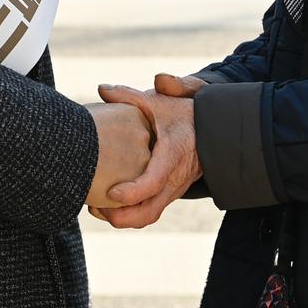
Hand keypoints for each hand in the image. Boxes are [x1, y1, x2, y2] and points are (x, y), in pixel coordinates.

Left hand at [90, 80, 203, 228]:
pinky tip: (106, 204)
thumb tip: (102, 88)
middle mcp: (175, 180)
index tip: (111, 193)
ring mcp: (173, 190)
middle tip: (94, 208)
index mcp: (173, 156)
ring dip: (122, 218)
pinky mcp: (168, 193)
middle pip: (149, 212)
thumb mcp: (159, 101)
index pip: (154, 182)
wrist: (212, 129)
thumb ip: (131, 95)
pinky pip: (149, 211)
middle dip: (121, 217)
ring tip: (95, 209)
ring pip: (148, 216)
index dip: (132, 192)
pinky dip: (129, 214)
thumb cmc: (183, 114)